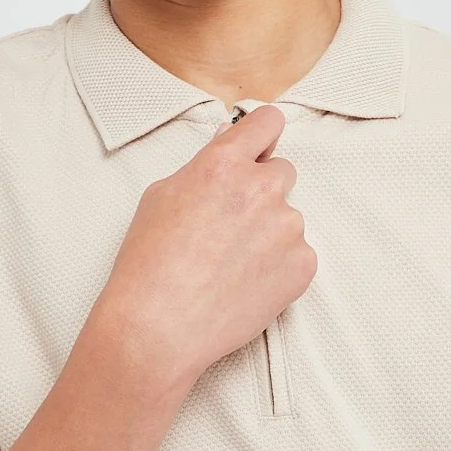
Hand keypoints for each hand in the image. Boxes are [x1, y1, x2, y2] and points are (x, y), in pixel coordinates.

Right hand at [98, 105, 316, 385]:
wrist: (157, 328)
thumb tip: (229, 145)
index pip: (267, 122)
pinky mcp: (302, 265)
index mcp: (224, 163)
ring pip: (287, 218)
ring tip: (230, 265)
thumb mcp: (161, 196)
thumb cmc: (148, 264)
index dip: (261, 136)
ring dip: (268, 233)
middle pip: (281, 171)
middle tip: (230, 225)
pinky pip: (298, 254)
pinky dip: (279, 267)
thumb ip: (204, 166)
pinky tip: (245, 284)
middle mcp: (262, 188)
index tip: (257, 149)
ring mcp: (288, 227)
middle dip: (261, 191)